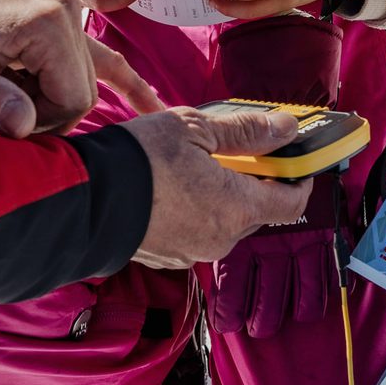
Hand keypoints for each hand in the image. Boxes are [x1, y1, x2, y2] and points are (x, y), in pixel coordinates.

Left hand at [0, 0, 164, 137]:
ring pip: (87, 84)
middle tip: (4, 105)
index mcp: (49, 25)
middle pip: (83, 94)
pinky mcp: (70, 22)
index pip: (73, 99)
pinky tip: (154, 109)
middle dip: (48, 112)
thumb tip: (25, 127)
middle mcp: (71, 14)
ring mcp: (74, 16)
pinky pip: (107, 59)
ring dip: (53, 99)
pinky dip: (128, 84)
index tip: (5, 116)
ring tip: (13, 88)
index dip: (43, 122)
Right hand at [123, 107, 312, 268]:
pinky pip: (198, 230)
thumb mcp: (195, 128)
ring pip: (225, 220)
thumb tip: (286, 128)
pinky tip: (176, 185)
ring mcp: (194, 252)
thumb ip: (246, 131)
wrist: (86, 200)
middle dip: (255, 180)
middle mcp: (222, 238)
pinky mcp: (169, 256)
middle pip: (257, 210)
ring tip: (199, 163)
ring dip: (224, 195)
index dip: (299, 179)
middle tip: (240, 149)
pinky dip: (198, 209)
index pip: (291, 203)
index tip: (295, 159)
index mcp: (237, 208)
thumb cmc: (140, 160)